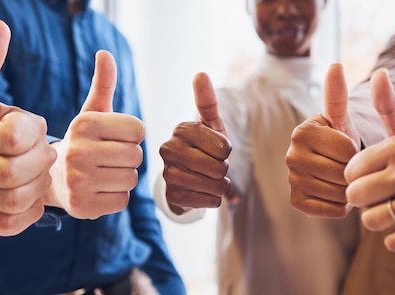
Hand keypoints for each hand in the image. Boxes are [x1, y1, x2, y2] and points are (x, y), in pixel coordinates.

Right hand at [46, 50, 144, 219]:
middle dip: (128, 157)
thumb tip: (105, 54)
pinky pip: (123, 201)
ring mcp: (78, 181)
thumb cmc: (83, 142)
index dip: (131, 135)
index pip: (138, 129)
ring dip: (123, 177)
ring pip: (131, 179)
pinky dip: (116, 197)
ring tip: (103, 173)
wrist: (52, 179)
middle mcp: (77, 151)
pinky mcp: (82, 207)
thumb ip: (103, 84)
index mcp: (83, 124)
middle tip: (108, 158)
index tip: (113, 137)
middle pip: (136, 155)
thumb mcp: (92, 112)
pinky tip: (99, 190)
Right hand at [159, 72, 232, 213]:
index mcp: (181, 129)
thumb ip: (207, 100)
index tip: (214, 149)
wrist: (187, 179)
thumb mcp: (210, 124)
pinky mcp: (173, 196)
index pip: (225, 147)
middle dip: (224, 170)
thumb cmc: (204, 147)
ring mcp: (168, 174)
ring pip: (216, 186)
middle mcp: (168, 149)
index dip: (226, 151)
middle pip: (220, 168)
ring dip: (220, 186)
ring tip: (207, 178)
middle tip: (211, 166)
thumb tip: (200, 73)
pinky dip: (213, 199)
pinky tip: (201, 191)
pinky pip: (211, 201)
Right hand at [286, 63, 358, 217]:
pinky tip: (337, 193)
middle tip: (350, 166)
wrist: (333, 166)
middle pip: (342, 172)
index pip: (346, 149)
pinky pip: (330, 209)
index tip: (351, 147)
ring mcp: (291, 179)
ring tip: (345, 179)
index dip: (358, 151)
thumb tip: (336, 64)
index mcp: (302, 131)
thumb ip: (338, 94)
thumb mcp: (342, 118)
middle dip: (354, 172)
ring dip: (350, 189)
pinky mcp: (296, 201)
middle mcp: (290, 154)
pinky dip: (340, 206)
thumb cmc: (341, 140)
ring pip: (338, 192)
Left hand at [344, 69, 394, 253]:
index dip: (356, 180)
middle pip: (357, 198)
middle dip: (364, 202)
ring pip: (373, 221)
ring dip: (380, 221)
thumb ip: (388, 106)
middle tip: (382, 198)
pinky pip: (394, 242)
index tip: (373, 178)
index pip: (350, 173)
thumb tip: (378, 74)